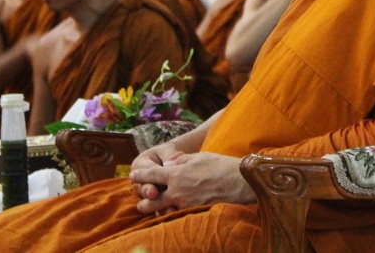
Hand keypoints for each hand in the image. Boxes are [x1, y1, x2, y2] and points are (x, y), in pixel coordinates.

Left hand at [129, 152, 254, 215]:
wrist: (242, 182)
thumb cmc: (222, 166)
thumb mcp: (200, 157)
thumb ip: (181, 161)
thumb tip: (168, 165)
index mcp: (177, 174)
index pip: (151, 175)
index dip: (140, 175)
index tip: (132, 175)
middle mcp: (177, 191)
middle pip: (150, 201)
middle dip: (144, 202)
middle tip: (142, 201)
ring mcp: (185, 205)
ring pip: (162, 212)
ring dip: (157, 211)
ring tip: (156, 210)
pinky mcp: (194, 214)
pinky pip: (178, 216)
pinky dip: (174, 215)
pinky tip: (174, 213)